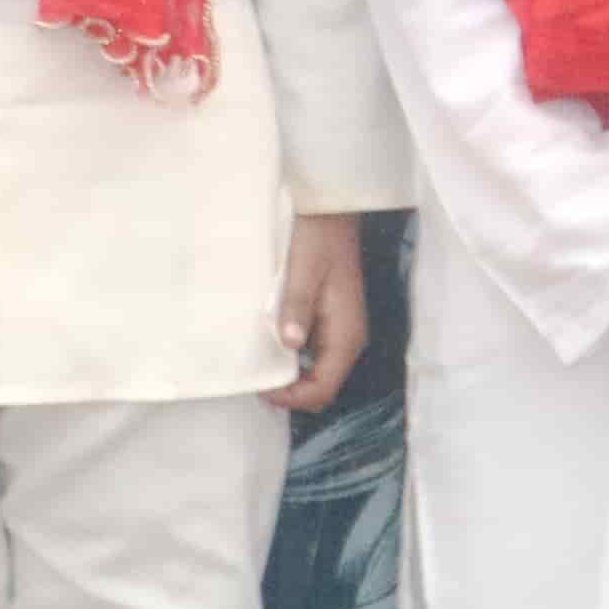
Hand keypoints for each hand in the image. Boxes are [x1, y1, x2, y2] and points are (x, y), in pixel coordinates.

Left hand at [274, 212, 374, 413]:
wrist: (332, 211)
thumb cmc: (317, 238)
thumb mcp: (303, 271)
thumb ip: (297, 308)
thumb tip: (291, 344)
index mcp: (346, 334)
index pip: (324, 387)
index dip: (294, 397)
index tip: (263, 390)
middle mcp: (349, 338)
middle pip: (324, 387)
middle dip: (294, 394)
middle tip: (259, 384)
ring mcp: (342, 330)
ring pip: (320, 373)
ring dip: (294, 379)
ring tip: (263, 370)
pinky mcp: (333, 321)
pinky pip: (317, 355)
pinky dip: (297, 362)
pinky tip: (274, 350)